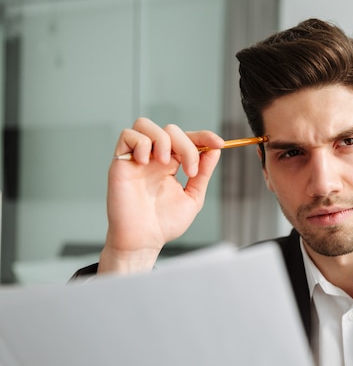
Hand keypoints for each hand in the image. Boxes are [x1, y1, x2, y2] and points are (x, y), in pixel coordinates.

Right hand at [98, 118, 223, 273]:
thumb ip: (203, 174)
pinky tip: (146, 162)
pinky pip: (127, 135)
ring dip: (163, 139)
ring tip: (167, 163)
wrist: (143, 241)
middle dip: (186, 145)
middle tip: (191, 170)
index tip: (219, 143)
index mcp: (172, 164)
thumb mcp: (192, 197)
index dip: (204, 136)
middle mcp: (154, 157)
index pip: (187, 138)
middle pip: (170, 129)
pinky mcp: (121, 162)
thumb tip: (215, 150)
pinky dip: (141, 143)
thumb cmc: (164, 224)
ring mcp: (137, 158)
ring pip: (146, 124)